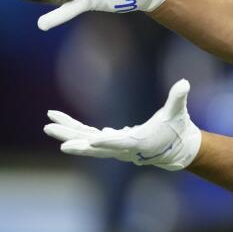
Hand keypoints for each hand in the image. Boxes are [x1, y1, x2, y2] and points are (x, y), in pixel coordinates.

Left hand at [44, 79, 201, 170]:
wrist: (177, 148)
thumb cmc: (177, 129)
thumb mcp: (178, 113)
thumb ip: (178, 98)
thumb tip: (184, 83)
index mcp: (138, 142)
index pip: (119, 143)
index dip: (106, 143)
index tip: (91, 142)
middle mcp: (122, 148)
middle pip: (92, 144)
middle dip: (70, 136)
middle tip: (49, 129)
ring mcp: (115, 146)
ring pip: (86, 140)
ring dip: (67, 132)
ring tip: (48, 124)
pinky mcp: (113, 141)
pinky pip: (90, 136)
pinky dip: (77, 130)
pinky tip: (64, 124)